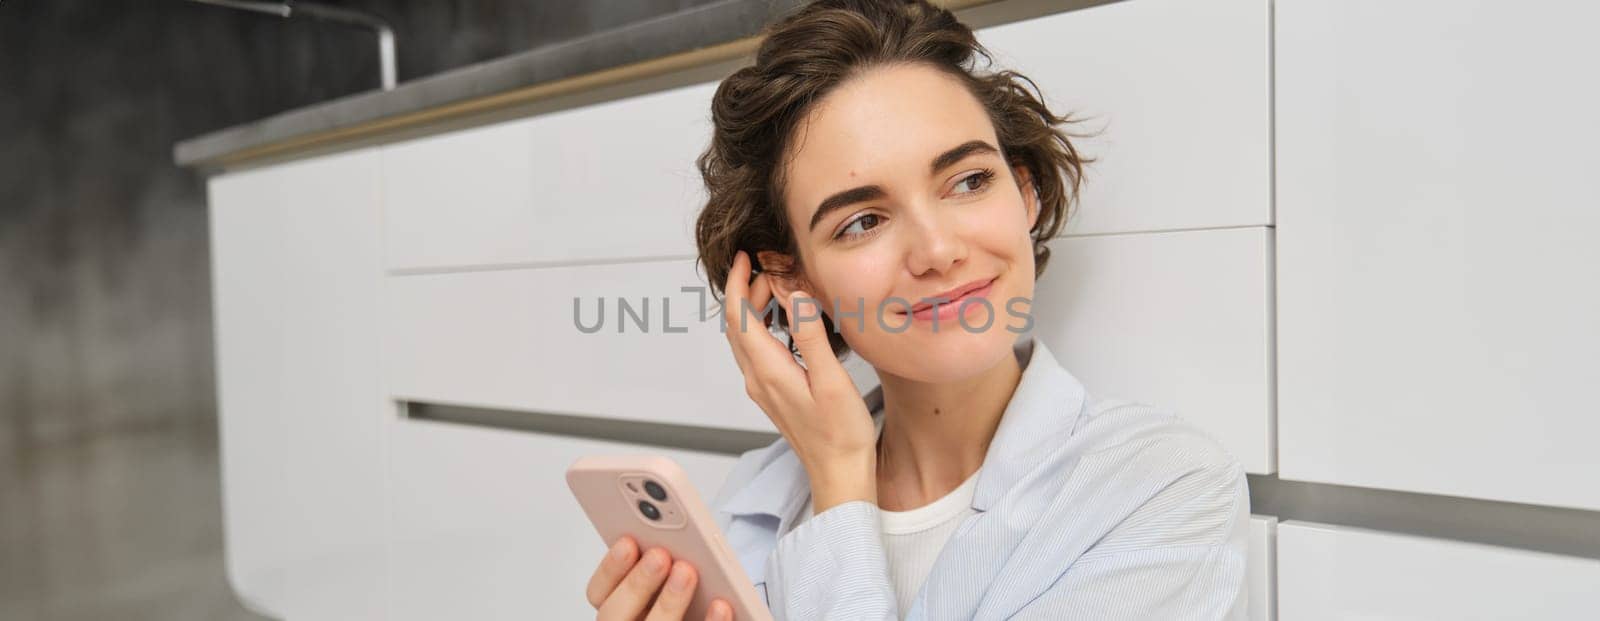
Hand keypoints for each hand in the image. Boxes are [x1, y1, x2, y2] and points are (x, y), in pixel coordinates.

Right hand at [586, 535, 733, 620]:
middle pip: (617, 614)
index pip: (598, 592)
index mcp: (618, 608)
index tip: (628, 541)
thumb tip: (663, 534)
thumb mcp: (665, 572)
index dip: (611, 568)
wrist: (700, 612)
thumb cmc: (684, 595)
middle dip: (637, 583)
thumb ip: (654, 557)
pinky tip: (721, 604)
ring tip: (687, 571)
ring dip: (669, 602)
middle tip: (659, 555)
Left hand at [722, 250, 877, 511]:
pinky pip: (757, 352)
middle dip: (748, 291)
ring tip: (777, 287)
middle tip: (771, 267)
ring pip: (746, 339)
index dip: (738, 284)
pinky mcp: (774, 394)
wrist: (839, 474)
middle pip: (738, 326)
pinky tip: (784, 323)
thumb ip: (811, 336)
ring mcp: (763, 388)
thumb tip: (794, 296)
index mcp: (769, 371)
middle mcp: (758, 379)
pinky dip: (763, 328)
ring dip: (754, 310)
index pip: (739, 318)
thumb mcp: (832, 382)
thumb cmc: (841, 436)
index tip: (745, 259)